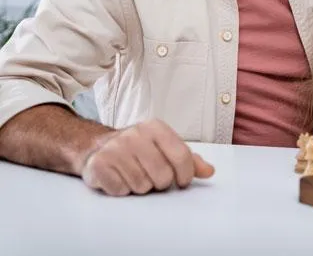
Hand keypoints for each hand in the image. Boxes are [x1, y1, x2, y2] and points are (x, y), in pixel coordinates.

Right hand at [80, 119, 214, 195]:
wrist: (97, 146)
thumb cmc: (139, 149)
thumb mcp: (165, 147)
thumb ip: (189, 159)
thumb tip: (210, 171)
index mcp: (155, 128)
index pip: (182, 156)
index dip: (186, 174)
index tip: (182, 182)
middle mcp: (134, 135)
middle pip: (163, 176)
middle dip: (160, 183)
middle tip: (153, 177)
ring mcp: (114, 149)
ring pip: (142, 186)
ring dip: (141, 187)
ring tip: (134, 175)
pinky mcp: (98, 164)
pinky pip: (121, 190)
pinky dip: (122, 190)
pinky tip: (119, 178)